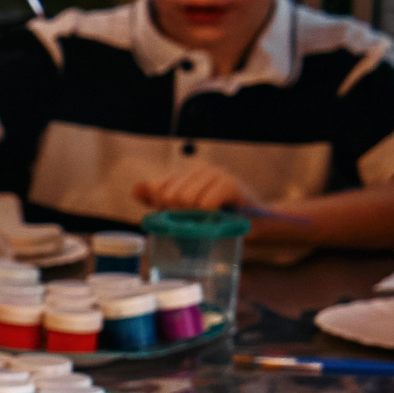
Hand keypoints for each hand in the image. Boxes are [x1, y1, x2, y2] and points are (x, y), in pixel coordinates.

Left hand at [134, 162, 249, 212]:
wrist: (257, 222)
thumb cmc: (218, 219)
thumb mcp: (186, 213)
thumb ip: (159, 202)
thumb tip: (136, 188)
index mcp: (186, 175)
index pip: (157, 188)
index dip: (163, 207)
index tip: (179, 216)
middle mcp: (199, 170)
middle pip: (168, 195)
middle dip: (179, 214)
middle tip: (198, 220)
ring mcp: (215, 174)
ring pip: (186, 200)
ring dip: (197, 217)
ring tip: (210, 219)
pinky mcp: (230, 184)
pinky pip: (205, 204)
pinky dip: (210, 216)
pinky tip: (220, 217)